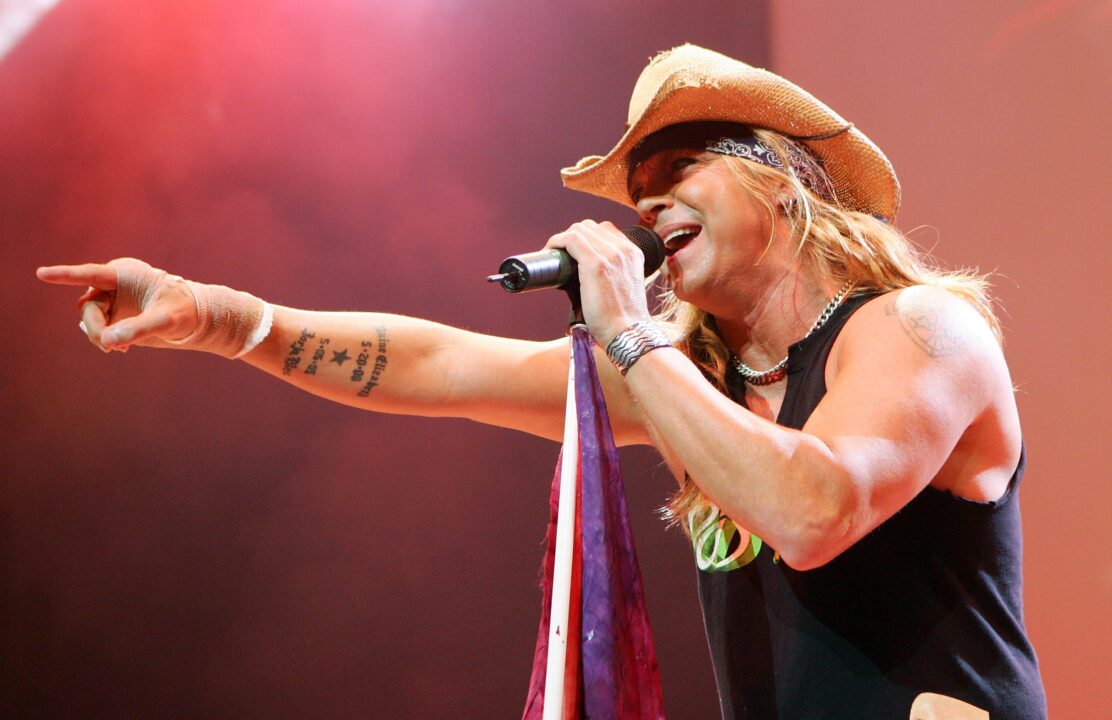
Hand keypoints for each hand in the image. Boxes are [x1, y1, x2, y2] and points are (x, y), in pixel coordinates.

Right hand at [37, 258, 198, 352]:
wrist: (194, 317)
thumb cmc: (184, 311)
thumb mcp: (165, 320)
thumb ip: (138, 329)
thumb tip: (108, 342)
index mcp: (125, 273)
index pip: (89, 274)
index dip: (64, 275)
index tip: (41, 273)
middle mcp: (113, 283)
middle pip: (88, 306)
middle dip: (96, 328)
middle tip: (112, 347)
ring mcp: (112, 298)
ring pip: (90, 318)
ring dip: (100, 335)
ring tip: (123, 349)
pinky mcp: (115, 313)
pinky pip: (99, 327)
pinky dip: (107, 340)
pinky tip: (123, 348)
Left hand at [544, 220, 651, 344]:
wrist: (629, 334)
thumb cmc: (622, 320)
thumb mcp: (622, 288)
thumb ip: (610, 275)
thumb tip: (581, 273)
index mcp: (633, 254)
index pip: (605, 231)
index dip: (585, 238)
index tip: (573, 252)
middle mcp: (624, 250)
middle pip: (591, 227)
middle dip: (573, 237)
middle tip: (561, 254)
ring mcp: (612, 255)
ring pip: (580, 229)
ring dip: (563, 238)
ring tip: (554, 253)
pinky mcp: (596, 264)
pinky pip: (572, 239)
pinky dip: (557, 241)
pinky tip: (550, 251)